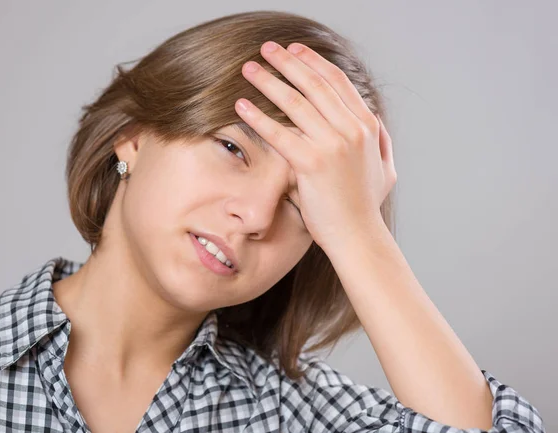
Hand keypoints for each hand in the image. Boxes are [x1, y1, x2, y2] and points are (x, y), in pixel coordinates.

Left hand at [235, 41, 396, 249]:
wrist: (358, 236)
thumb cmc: (365, 206)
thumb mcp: (385, 169)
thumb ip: (381, 142)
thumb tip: (373, 123)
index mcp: (367, 127)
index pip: (338, 82)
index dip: (313, 62)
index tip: (294, 50)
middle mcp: (352, 130)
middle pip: (315, 84)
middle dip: (287, 62)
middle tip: (266, 49)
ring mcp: (334, 145)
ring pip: (296, 103)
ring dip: (269, 81)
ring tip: (249, 69)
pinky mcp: (312, 164)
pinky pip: (280, 133)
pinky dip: (259, 117)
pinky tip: (242, 105)